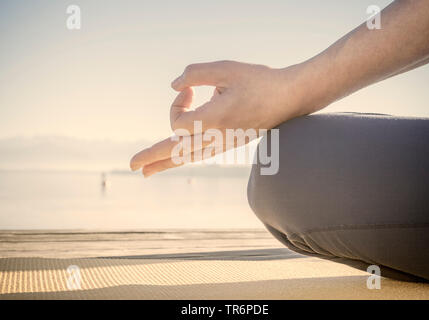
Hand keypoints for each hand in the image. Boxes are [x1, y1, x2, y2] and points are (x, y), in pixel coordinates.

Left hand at [130, 61, 304, 176]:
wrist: (291, 98)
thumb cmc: (260, 81)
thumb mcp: (226, 69)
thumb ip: (196, 74)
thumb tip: (175, 85)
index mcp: (215, 120)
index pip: (178, 123)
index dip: (176, 104)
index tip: (189, 90)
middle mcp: (218, 137)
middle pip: (177, 152)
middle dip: (153, 157)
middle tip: (132, 167)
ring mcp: (225, 144)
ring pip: (188, 158)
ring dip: (166, 163)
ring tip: (148, 172)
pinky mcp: (231, 144)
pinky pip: (201, 155)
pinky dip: (184, 158)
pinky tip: (177, 159)